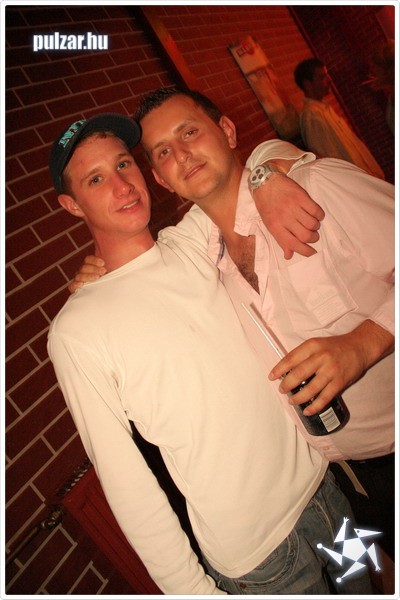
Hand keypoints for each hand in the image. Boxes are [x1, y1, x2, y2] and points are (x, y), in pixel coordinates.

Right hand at [68, 255, 106, 293]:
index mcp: (89, 266)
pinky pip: (72, 286)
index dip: (94, 260)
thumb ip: (107, 270)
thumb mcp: (108, 275)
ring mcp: (78, 280)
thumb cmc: (105, 283)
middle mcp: (82, 272)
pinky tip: (81, 284)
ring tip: (97, 277)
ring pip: (79, 276)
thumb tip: (111, 267)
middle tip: (103, 271)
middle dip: (94, 269)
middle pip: (84, 267)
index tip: (103, 263)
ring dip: (88, 276)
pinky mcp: (74, 289)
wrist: (101, 296)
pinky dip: (76, 284)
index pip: (88, 260)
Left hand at [253, 173, 324, 259]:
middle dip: (313, 239)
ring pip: (313, 224)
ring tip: (313, 224)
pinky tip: (315, 215)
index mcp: (275, 227)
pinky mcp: (301, 196)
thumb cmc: (266, 205)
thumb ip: (280, 240)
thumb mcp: (269, 224)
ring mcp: (293, 206)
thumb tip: (289, 256)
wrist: (264, 182)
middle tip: (313, 236)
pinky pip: (316, 210)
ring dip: (316, 227)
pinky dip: (319, 215)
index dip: (305, 251)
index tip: (312, 252)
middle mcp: (284, 218)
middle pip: (306, 236)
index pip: (292, 244)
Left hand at [268, 321, 393, 414]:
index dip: (279, 369)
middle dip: (286, 385)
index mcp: (312, 346)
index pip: (291, 358)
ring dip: (298, 397)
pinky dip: (314, 406)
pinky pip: (324, 397)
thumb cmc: (335, 346)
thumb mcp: (317, 344)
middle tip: (282, 390)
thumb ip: (303, 354)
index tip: (271, 376)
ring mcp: (331, 371)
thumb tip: (286, 370)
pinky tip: (307, 410)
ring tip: (292, 401)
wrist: (359, 347)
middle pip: (298, 374)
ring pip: (310, 388)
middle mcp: (321, 357)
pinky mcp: (340, 382)